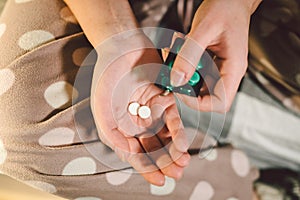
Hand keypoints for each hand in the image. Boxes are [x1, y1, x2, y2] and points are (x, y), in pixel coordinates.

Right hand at [91, 32, 189, 185]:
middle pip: (150, 148)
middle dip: (164, 162)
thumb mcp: (102, 106)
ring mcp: (148, 112)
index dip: (146, 169)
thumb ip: (111, 132)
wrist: (122, 46)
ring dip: (174, 150)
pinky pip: (172, 119)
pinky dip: (177, 130)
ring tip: (184, 161)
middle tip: (177, 173)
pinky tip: (183, 140)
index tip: (160, 180)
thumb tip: (128, 153)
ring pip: (163, 137)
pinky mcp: (162, 100)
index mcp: (118, 127)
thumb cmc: (108, 76)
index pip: (133, 154)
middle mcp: (134, 122)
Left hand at [170, 0, 261, 111]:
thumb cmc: (226, 8)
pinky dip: (183, 61)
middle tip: (172, 67)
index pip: (220, 102)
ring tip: (176, 49)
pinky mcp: (211, 61)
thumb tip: (176, 80)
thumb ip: (189, 56)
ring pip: (197, 83)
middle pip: (206, 95)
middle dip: (185, 85)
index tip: (179, 90)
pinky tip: (179, 45)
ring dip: (182, 70)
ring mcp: (220, 67)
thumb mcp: (204, 30)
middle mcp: (228, 72)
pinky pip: (194, 70)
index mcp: (234, 68)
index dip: (198, 103)